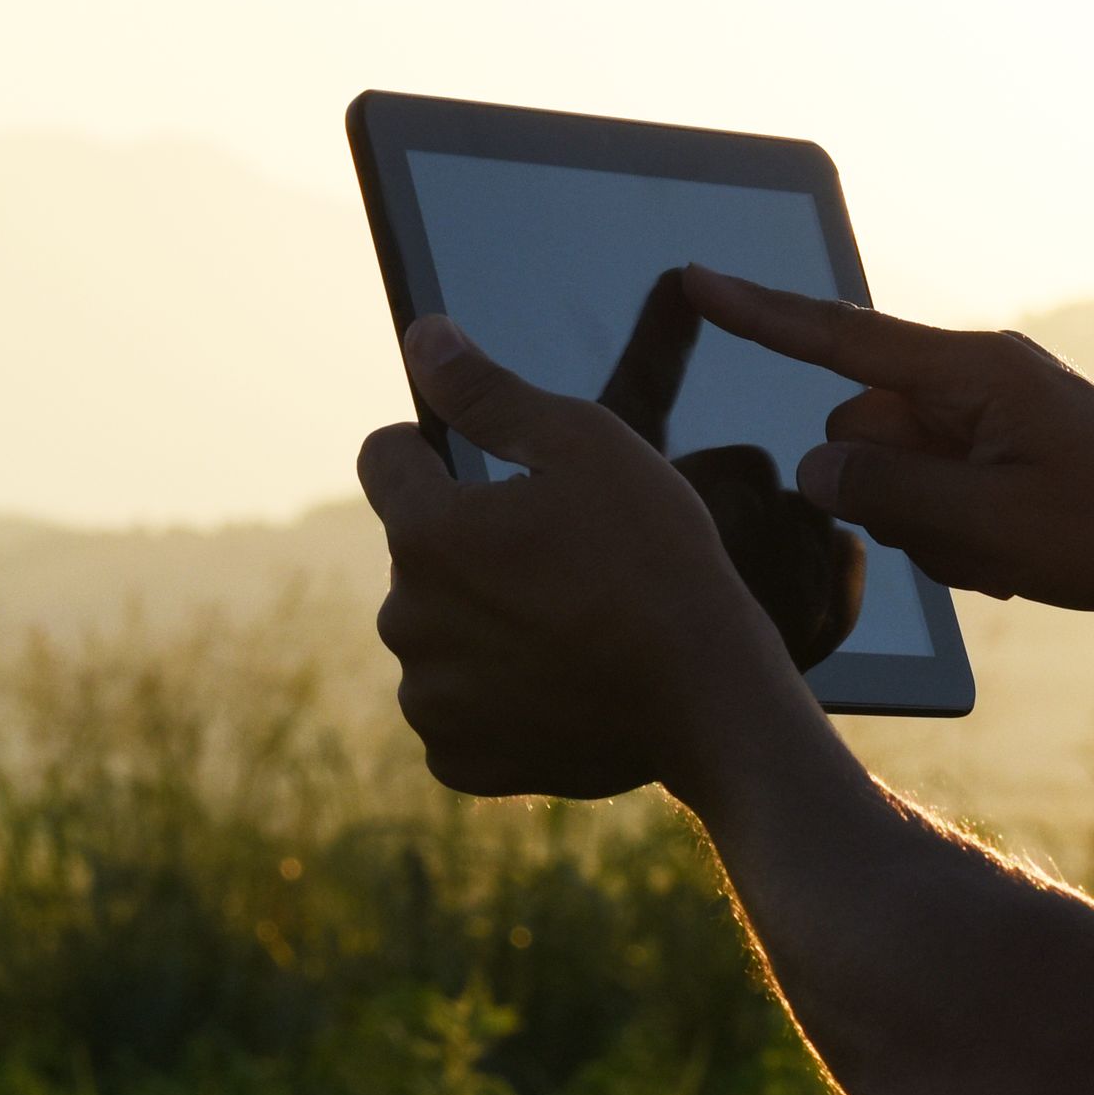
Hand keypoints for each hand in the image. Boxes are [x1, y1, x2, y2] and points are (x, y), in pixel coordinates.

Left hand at [355, 319, 808, 799]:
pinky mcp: (459, 759)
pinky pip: (458, 711)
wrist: (708, 697)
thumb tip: (423, 335)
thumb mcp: (586, 445)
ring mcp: (429, 697)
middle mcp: (405, 617)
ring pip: (438, 634)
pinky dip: (496, 698)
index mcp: (424, 532)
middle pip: (417, 554)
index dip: (433, 449)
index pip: (385, 458)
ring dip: (480, 624)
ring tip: (569, 626)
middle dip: (468, 546)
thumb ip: (489, 391)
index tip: (485, 469)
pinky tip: (559, 685)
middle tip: (561, 560)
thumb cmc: (656, 557)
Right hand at [661, 270, 1093, 628]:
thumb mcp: (989, 524)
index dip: (758, 313)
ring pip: (897, 472)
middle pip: (865, 428)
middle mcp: (979, 380)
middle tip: (973, 541)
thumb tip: (812, 464)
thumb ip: (887, 491)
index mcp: (975, 371)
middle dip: (888, 495)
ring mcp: (995, 416)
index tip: (691, 279)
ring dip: (928, 526)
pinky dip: (959, 536)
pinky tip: (1017, 561)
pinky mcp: (1009, 453)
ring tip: (1008, 556)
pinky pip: (939, 494)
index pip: (839, 336)